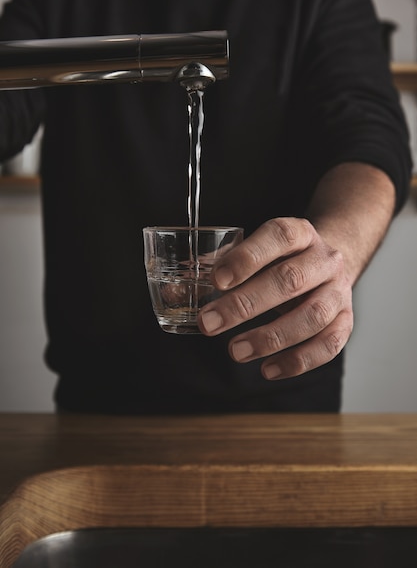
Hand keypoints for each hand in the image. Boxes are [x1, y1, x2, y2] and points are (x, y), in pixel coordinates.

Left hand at [197, 217, 352, 379]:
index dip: (247, 258)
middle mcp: (324, 259)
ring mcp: (339, 291)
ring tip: (235, 351)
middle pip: (290, 280)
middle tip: (210, 323)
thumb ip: (221, 266)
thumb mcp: (257, 250)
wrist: (327, 264)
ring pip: (312, 316)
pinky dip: (297, 361)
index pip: (278, 237)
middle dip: (245, 304)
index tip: (216, 280)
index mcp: (300, 233)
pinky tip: (268, 369)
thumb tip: (173, 291)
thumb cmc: (281, 260)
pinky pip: (328, 345)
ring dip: (270, 338)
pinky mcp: (346, 321)